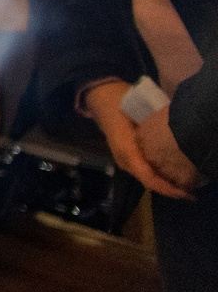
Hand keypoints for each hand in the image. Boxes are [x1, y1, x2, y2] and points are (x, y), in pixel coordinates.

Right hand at [83, 80, 195, 198]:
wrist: (100, 98)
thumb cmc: (119, 102)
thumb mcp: (138, 111)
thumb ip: (154, 128)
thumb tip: (175, 141)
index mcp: (126, 151)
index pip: (148, 178)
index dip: (167, 188)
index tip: (185, 193)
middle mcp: (123, 160)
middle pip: (148, 182)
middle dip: (169, 189)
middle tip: (191, 191)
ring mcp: (122, 159)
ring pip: (146, 178)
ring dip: (164, 183)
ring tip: (184, 184)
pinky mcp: (125, 157)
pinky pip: (143, 171)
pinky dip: (158, 175)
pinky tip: (171, 173)